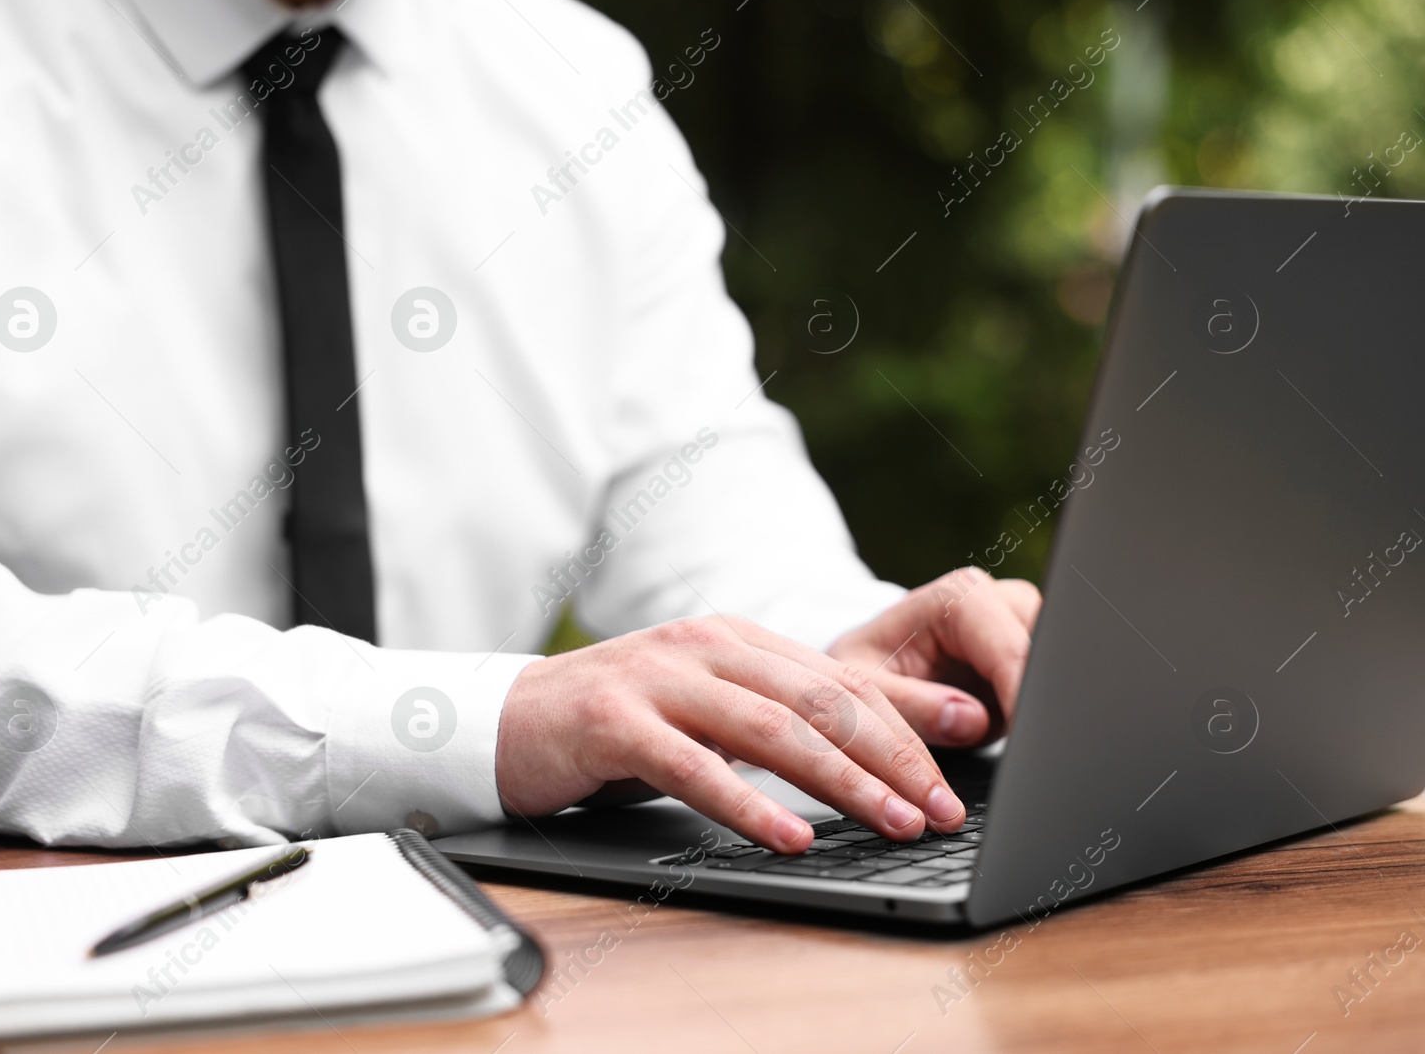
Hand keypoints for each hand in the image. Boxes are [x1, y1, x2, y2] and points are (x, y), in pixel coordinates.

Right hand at [494, 616, 965, 853]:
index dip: (908, 716)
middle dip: (892, 754)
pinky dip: (747, 804)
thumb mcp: (711, 705)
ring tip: (891, 821)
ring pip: (770, 728)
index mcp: (737, 638)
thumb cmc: (623, 720)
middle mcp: (705, 647)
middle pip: (819, 698)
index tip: (965, 754)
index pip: (840, 677)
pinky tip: (790, 837)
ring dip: (841, 779)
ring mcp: (659, 681)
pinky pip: (693, 767)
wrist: (511, 716)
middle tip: (941, 804)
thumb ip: (782, 713)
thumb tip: (877, 747)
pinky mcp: (615, 723)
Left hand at [827, 568, 1039, 748]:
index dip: (1025, 702)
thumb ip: (911, 705)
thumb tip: (968, 719)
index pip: (1014, 651)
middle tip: (1024, 758)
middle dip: (1036, 707)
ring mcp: (1019, 629)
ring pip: (1056, 675)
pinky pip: (1048, 693)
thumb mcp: (864, 691)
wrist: (859, 672)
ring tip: (1003, 749)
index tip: (1029, 748)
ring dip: (1034, 715)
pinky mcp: (1028, 662)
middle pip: (1048, 657)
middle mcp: (998, 603)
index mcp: (959, 597)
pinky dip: (1033, 721)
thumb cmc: (859, 673)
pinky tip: (1012, 742)